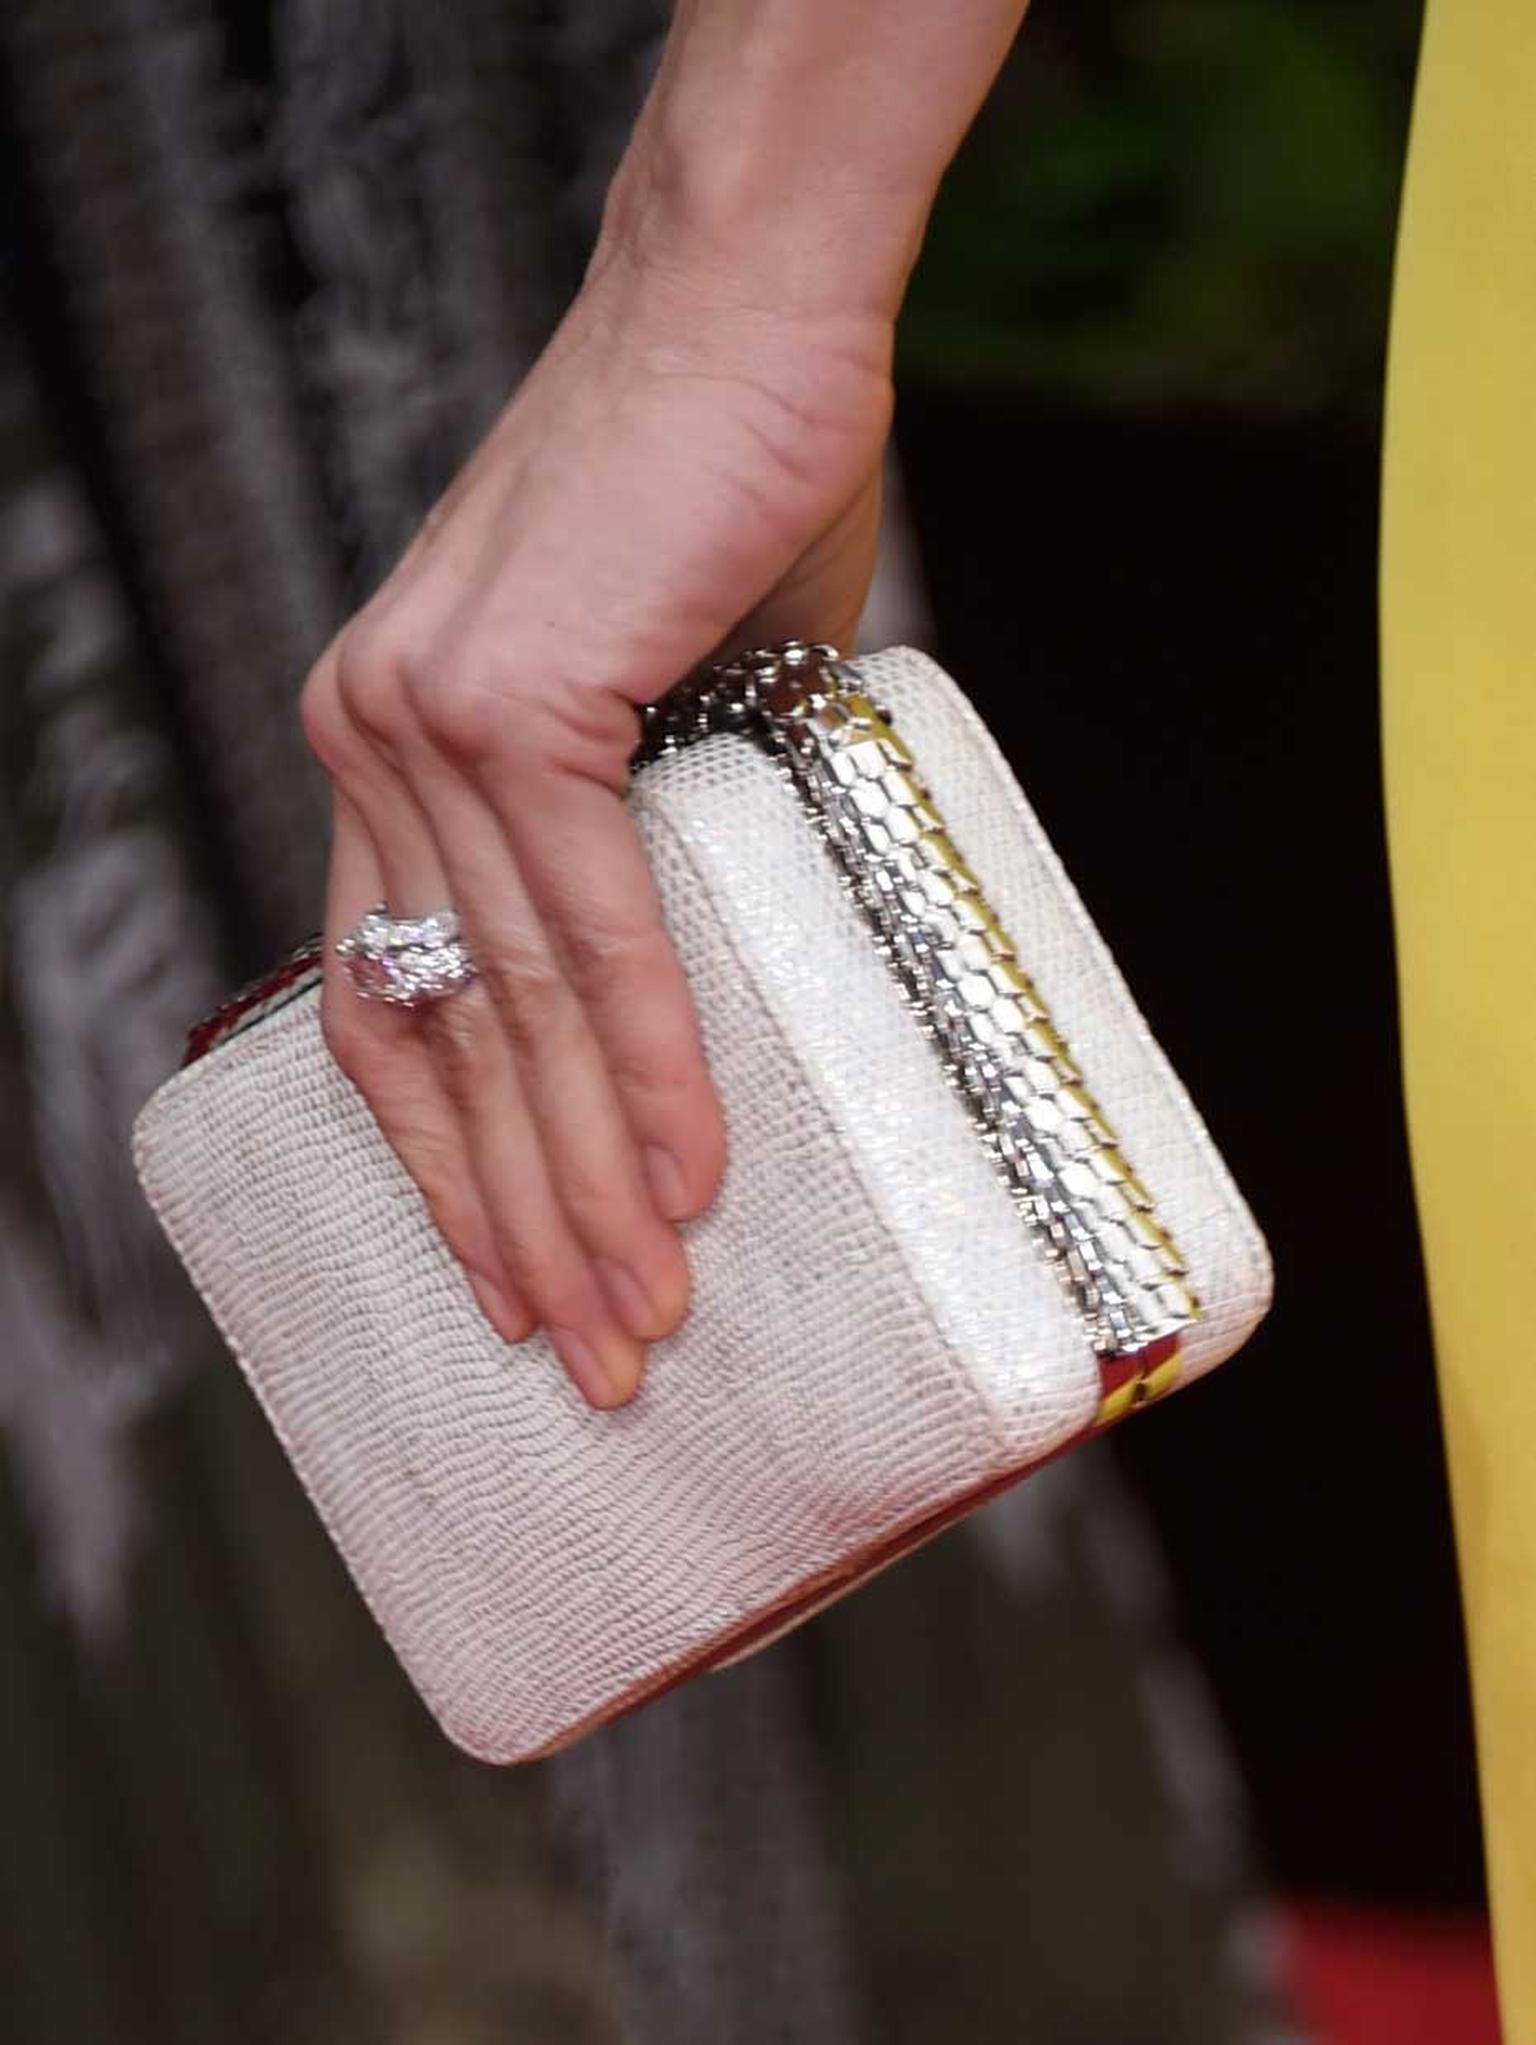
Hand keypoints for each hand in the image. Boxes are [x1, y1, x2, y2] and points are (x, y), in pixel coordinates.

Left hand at [299, 238, 894, 1407]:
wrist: (750, 314)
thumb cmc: (727, 501)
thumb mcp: (662, 706)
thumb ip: (643, 834)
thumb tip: (714, 957)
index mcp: (387, 755)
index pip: (393, 1012)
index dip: (455, 1170)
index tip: (520, 1287)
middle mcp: (370, 747)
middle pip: (441, 1046)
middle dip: (523, 1229)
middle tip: (597, 1365)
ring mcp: (421, 725)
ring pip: (506, 1013)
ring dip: (585, 1188)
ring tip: (646, 1323)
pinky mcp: (512, 699)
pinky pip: (584, 930)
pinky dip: (644, 1065)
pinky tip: (687, 1181)